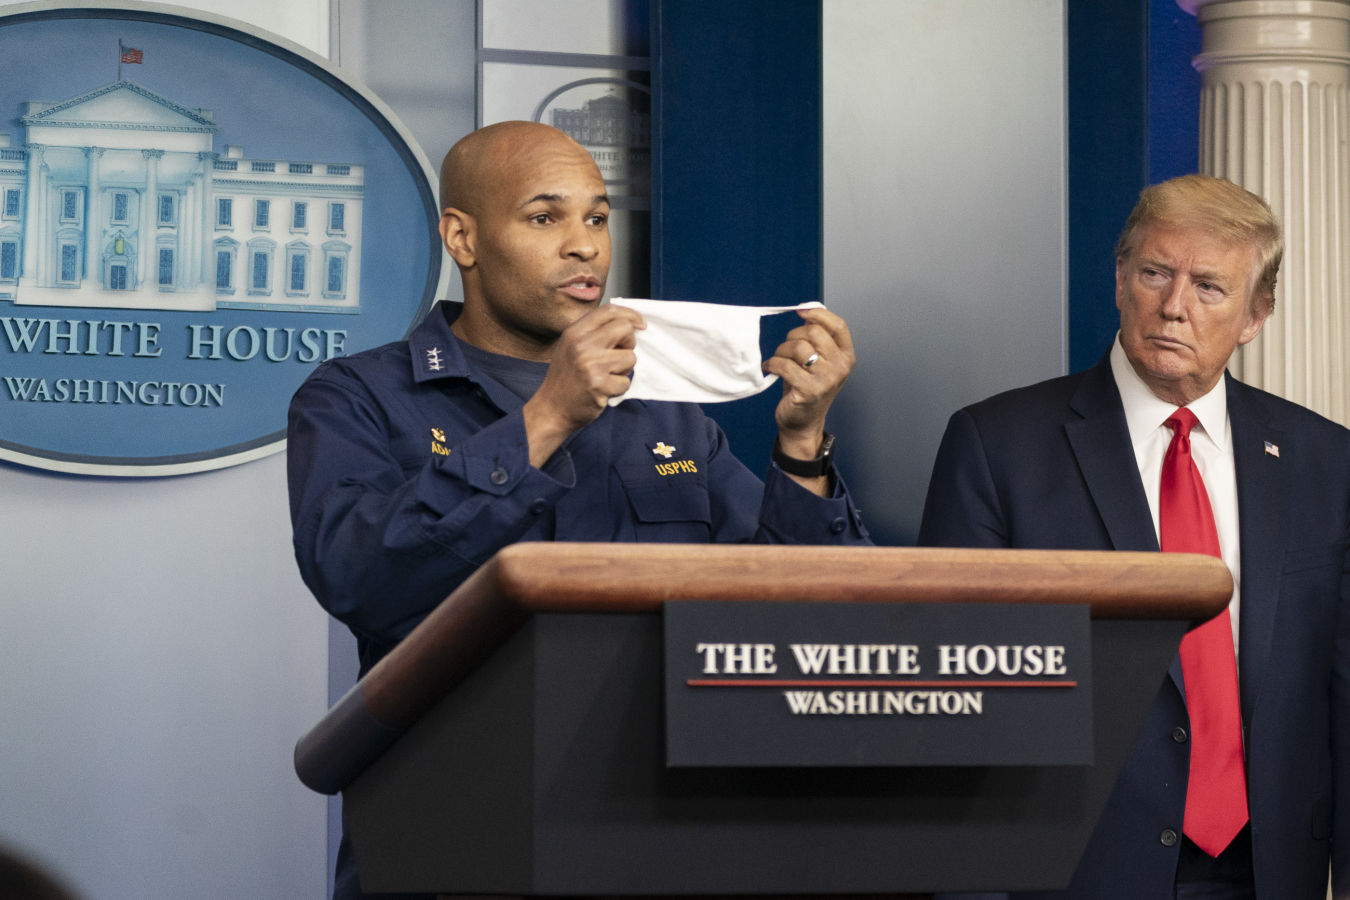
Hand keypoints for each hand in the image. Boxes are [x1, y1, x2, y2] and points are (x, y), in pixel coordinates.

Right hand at [522, 304, 644, 466]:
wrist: (552, 409)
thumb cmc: (565, 378)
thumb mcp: (571, 346)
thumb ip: (593, 331)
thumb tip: (627, 321)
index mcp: (575, 331)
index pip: (609, 311)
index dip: (630, 315)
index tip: (640, 324)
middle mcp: (582, 344)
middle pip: (625, 329)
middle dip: (629, 343)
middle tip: (619, 355)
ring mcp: (591, 364)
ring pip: (630, 357)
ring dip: (624, 369)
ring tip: (607, 376)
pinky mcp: (599, 385)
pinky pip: (626, 382)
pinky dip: (619, 388)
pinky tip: (604, 390)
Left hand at [762, 307, 855, 476]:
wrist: (803, 422)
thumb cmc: (808, 387)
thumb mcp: (819, 361)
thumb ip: (818, 338)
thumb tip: (807, 309)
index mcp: (846, 356)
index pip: (838, 326)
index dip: (818, 314)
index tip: (801, 311)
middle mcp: (840, 367)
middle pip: (814, 332)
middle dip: (793, 335)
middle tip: (785, 348)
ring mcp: (827, 380)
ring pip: (798, 347)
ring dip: (781, 350)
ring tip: (778, 359)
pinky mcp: (809, 391)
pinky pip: (785, 365)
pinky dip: (773, 363)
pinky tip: (770, 368)